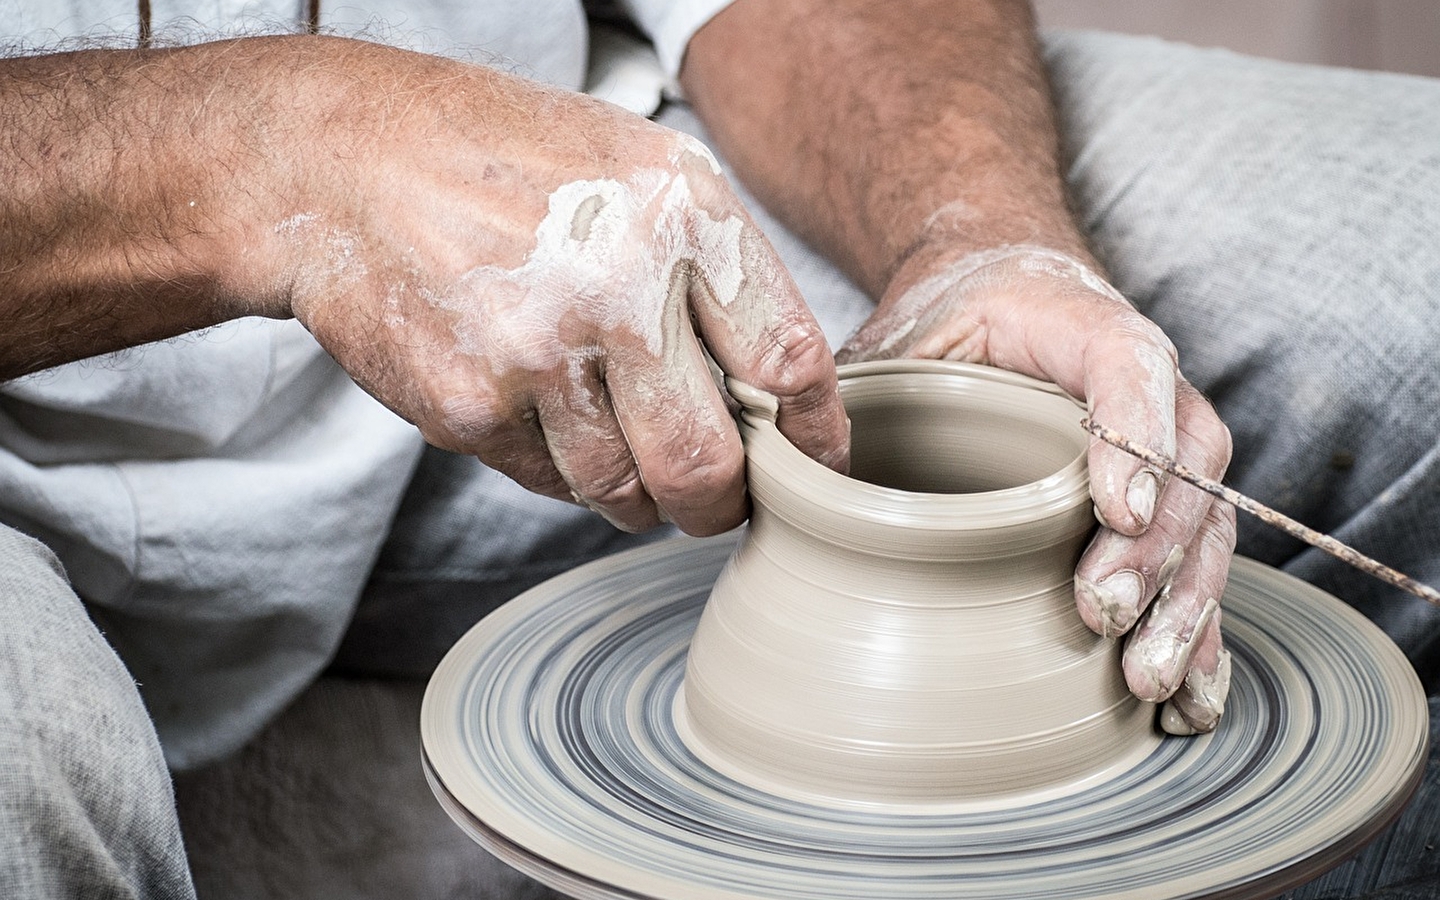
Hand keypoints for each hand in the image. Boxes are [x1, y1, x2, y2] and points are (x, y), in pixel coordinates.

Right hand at [259, 39, 848, 535]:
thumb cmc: (505, 161)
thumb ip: (718, 269)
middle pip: (712, 463)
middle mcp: (619, 285)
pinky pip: (549, 482)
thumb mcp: (639, 168)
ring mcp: (539, 352)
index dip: (814, 437)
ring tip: (617, 447)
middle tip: (717, 499)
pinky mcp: (472, 406)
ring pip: (626, 491)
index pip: (789, 361)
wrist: (345, 163)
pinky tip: (538, 408)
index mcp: (681, 214)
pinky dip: (558, 467)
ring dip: (637, 494)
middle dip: (723, 504)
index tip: (814, 468)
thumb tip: (782, 390)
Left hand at [837, 244, 1234, 733]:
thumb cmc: (944, 323)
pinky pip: (1197, 564)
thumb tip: (795, 477)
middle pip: (1185, 460)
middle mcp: (1145, 383)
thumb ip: (854, 391)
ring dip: (1183, 605)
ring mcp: (1164, 445)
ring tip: (1146, 679)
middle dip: (1153, 547)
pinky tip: (1189, 697)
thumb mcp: (894, 338)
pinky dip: (1199, 632)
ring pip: (1205, 520)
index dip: (1133, 433)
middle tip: (1102, 614)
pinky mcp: (1160, 503)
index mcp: (1079, 324)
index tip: (1111, 509)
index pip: (1129, 363)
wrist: (996, 296)